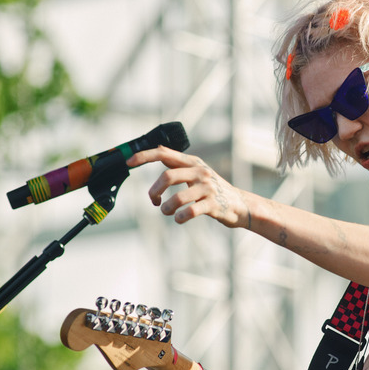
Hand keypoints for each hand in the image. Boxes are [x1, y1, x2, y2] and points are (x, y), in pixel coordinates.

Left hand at [127, 146, 248, 227]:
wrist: (239, 204)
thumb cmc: (212, 190)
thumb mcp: (197, 172)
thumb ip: (179, 163)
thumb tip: (158, 151)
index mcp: (193, 162)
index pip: (164, 154)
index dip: (145, 157)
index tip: (129, 162)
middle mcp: (200, 172)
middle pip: (168, 176)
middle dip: (154, 191)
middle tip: (154, 201)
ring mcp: (207, 188)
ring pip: (178, 198)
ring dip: (166, 208)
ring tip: (167, 212)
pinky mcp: (213, 204)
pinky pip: (190, 211)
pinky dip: (179, 217)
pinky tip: (179, 218)